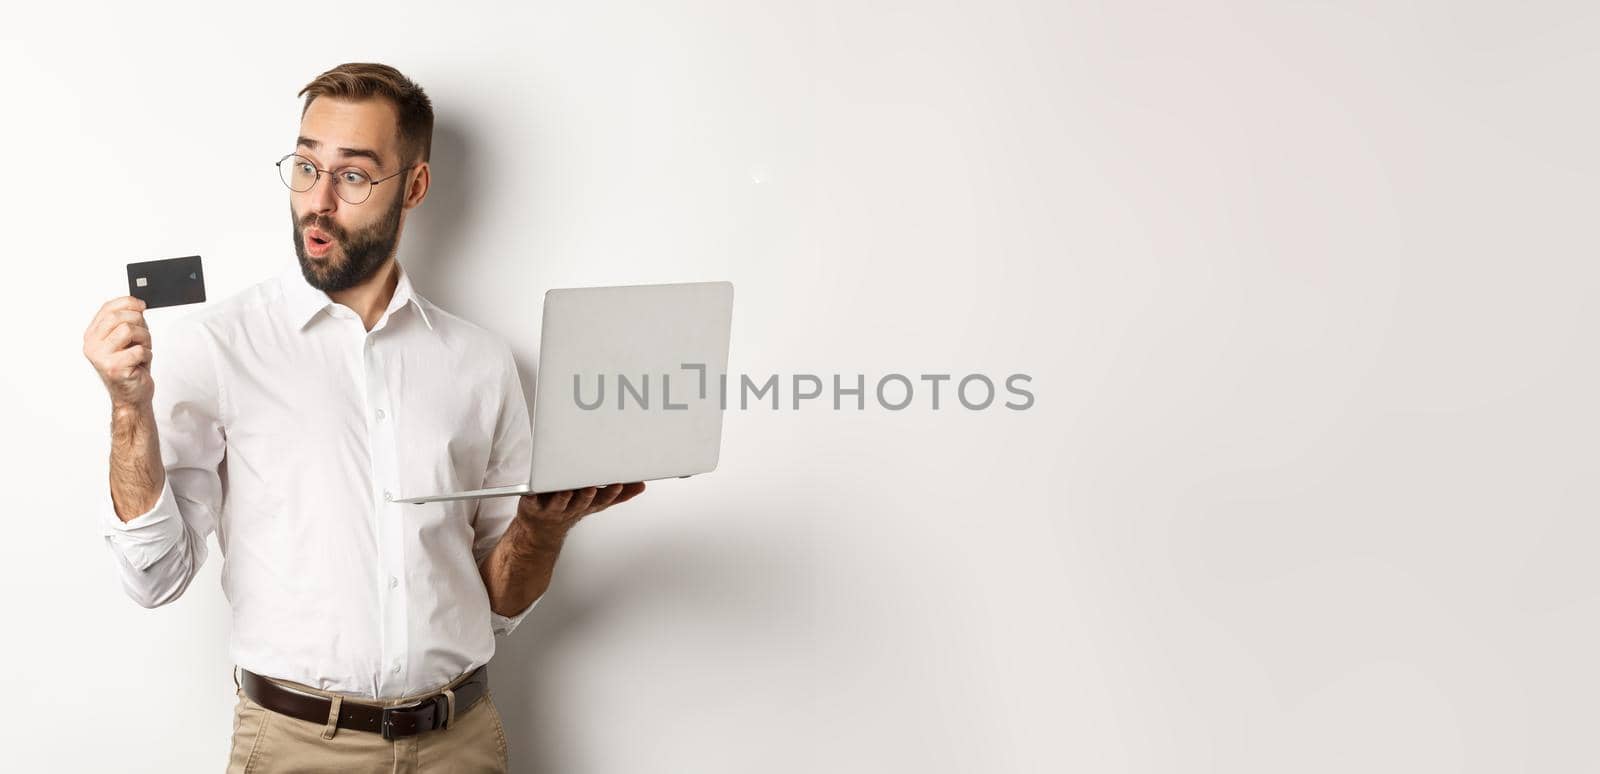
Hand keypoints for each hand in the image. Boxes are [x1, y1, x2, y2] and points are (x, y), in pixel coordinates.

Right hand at [84, 296, 153, 408]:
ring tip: (142, 349)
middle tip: (143, 336)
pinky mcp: (114, 368)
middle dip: (139, 323)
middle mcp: (92, 345)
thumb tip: (137, 305)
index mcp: (92, 335)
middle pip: (118, 317)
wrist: (131, 395)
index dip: (127, 302)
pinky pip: (139, 350)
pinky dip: (147, 355)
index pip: (107, 308)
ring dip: (144, 339)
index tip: (141, 305)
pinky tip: (141, 363)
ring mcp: (101, 357)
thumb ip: (127, 322)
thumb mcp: (127, 340)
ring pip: (128, 330)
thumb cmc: (131, 366)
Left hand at [515, 482, 646, 543]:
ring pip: (559, 503)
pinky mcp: (532, 506)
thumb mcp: (596, 503)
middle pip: (581, 502)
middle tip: (592, 486)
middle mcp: (571, 507)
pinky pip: (532, 502)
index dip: (610, 494)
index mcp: (587, 504)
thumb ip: (618, 494)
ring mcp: (552, 508)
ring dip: (564, 497)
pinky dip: (532, 498)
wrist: (541, 529)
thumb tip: (640, 485)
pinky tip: (533, 492)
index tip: (618, 484)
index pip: (602, 500)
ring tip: (568, 489)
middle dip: (588, 495)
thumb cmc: (569, 509)